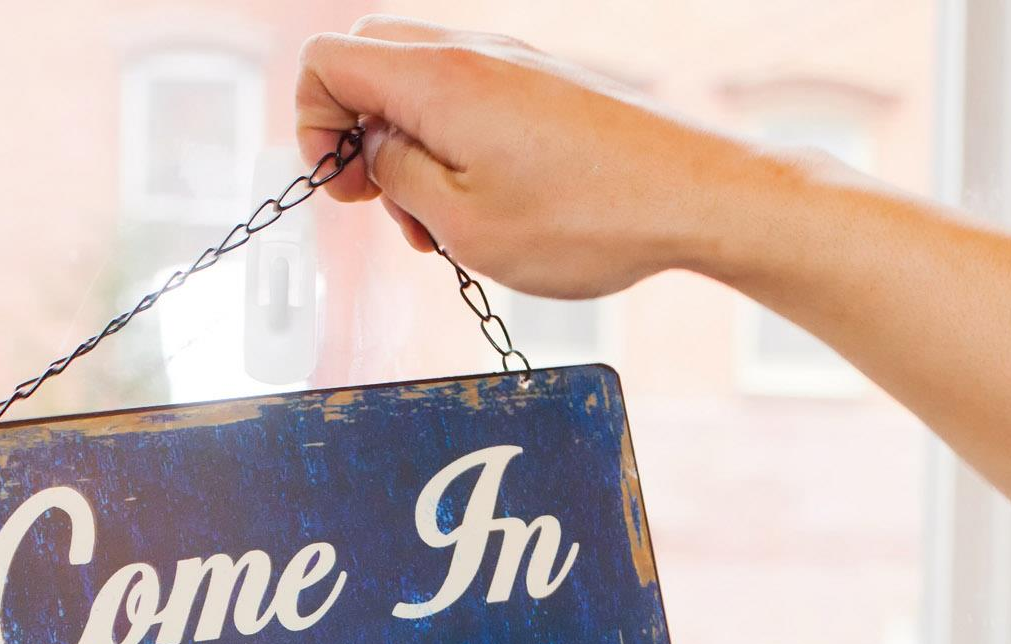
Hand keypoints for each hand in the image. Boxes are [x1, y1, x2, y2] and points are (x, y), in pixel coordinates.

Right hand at [294, 16, 780, 297]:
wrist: (699, 198)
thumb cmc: (590, 219)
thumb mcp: (464, 223)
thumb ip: (398, 178)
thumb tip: (372, 151)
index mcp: (438, 78)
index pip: (326, 60)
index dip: (311, 126)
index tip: (344, 188)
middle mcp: (473, 54)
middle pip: (369, 60)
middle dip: (356, 131)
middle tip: (380, 201)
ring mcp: (515, 65)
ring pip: (421, 84)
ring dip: (409, 148)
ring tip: (441, 223)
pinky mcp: (547, 86)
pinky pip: (471, 98)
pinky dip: (455, 145)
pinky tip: (486, 208)